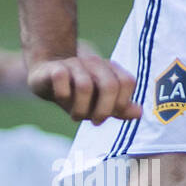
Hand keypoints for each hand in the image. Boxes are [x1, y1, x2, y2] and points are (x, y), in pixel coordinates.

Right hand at [26, 47, 140, 123]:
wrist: (47, 75)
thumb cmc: (77, 93)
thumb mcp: (100, 102)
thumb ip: (120, 108)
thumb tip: (138, 113)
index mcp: (110, 69)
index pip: (127, 82)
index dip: (122, 103)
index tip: (110, 114)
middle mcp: (94, 64)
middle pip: (110, 86)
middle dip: (103, 111)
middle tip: (96, 121)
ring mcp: (75, 64)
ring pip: (85, 86)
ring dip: (81, 109)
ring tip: (76, 116)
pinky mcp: (55, 68)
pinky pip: (61, 79)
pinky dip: (64, 95)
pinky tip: (61, 99)